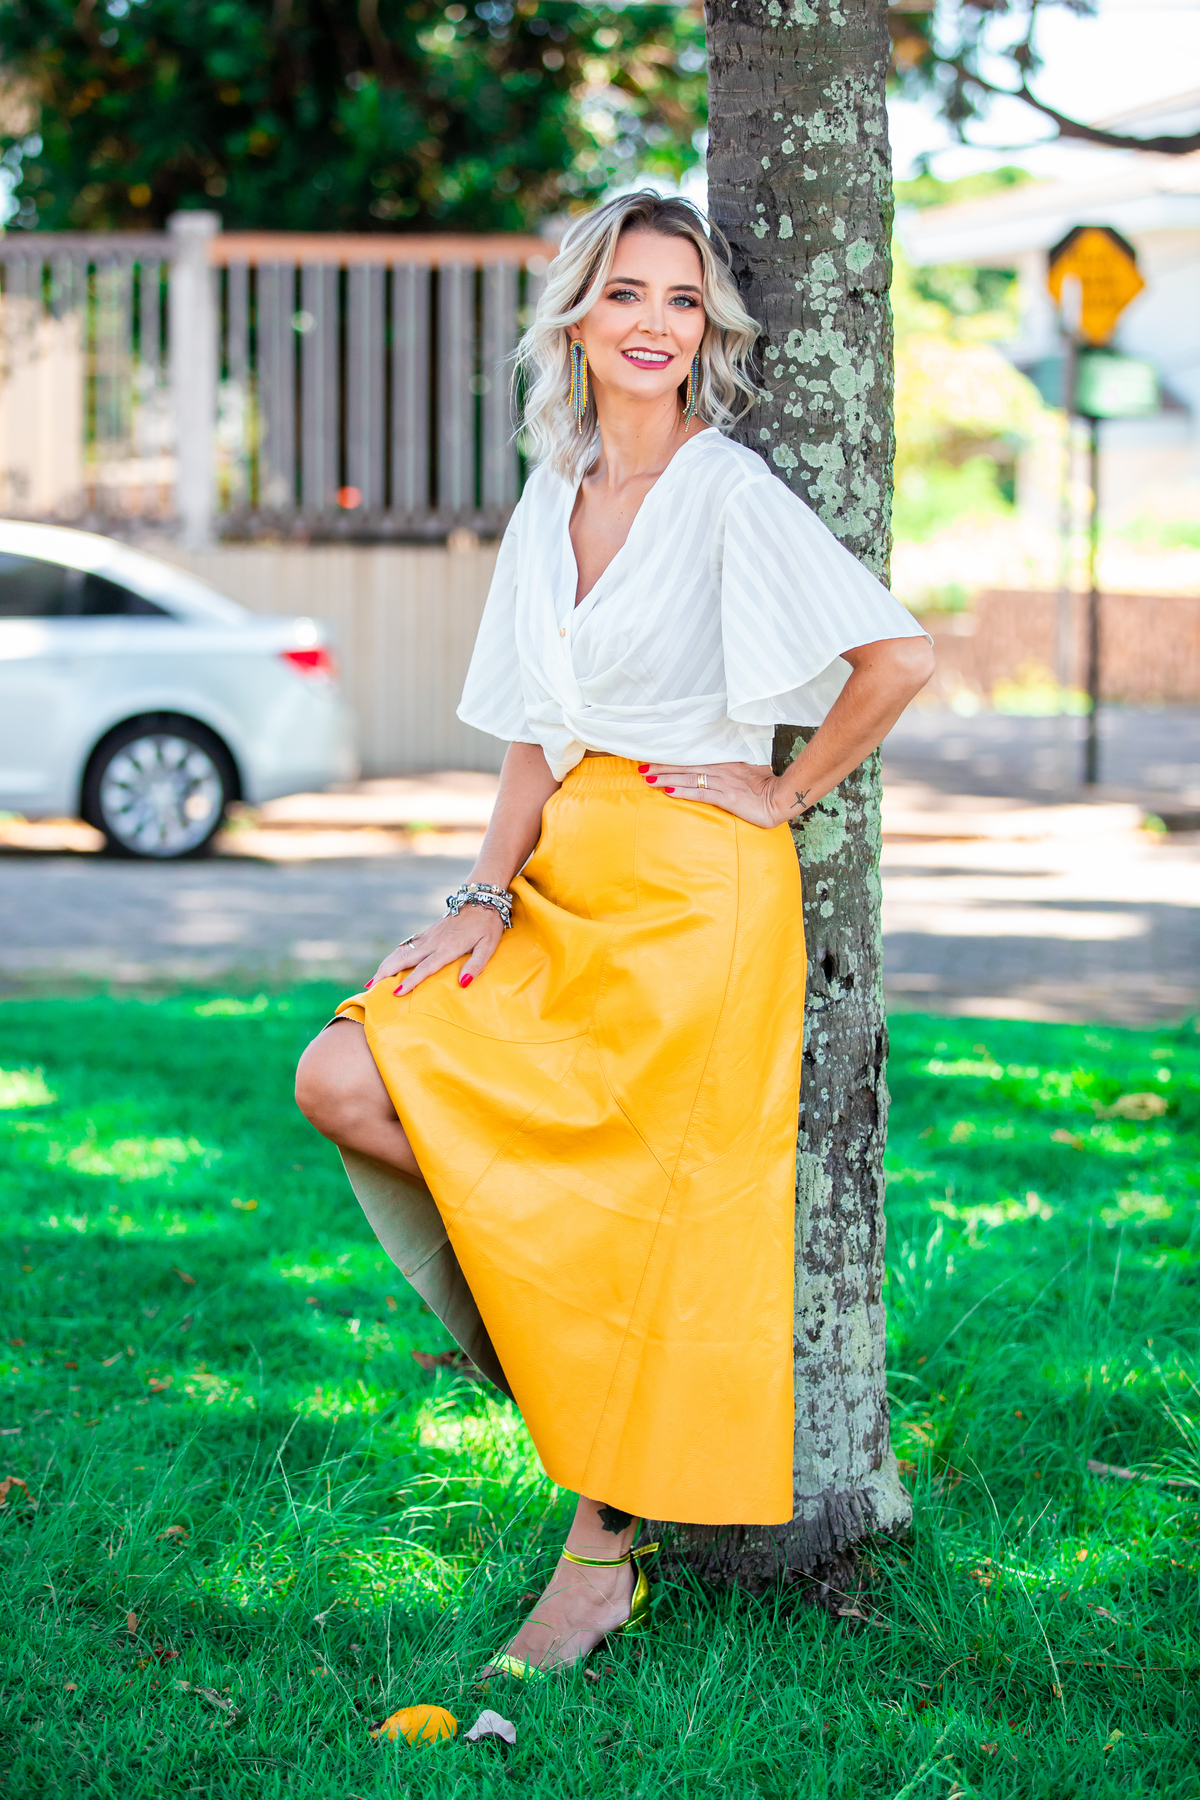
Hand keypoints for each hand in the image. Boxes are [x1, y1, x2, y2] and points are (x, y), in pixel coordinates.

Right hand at [367, 904, 503, 996]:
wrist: (481, 898)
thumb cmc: (488, 925)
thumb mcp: (488, 946)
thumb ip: (476, 965)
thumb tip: (463, 983)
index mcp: (448, 947)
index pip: (425, 967)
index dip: (411, 981)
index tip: (396, 993)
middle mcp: (434, 941)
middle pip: (405, 958)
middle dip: (386, 973)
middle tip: (371, 988)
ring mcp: (429, 935)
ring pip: (402, 951)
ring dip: (386, 965)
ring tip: (373, 980)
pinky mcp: (429, 931)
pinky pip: (408, 945)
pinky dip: (394, 955)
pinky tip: (388, 963)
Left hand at [639, 760, 793, 828]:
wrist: (779, 799)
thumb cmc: (764, 786)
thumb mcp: (747, 770)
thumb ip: (730, 768)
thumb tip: (716, 768)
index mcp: (725, 762)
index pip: (693, 758)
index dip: (673, 759)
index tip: (655, 757)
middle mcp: (721, 770)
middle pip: (686, 766)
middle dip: (662, 767)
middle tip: (642, 767)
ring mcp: (722, 783)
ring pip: (689, 778)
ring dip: (667, 778)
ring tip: (648, 778)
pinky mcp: (725, 798)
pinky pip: (699, 793)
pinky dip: (682, 791)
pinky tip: (668, 790)